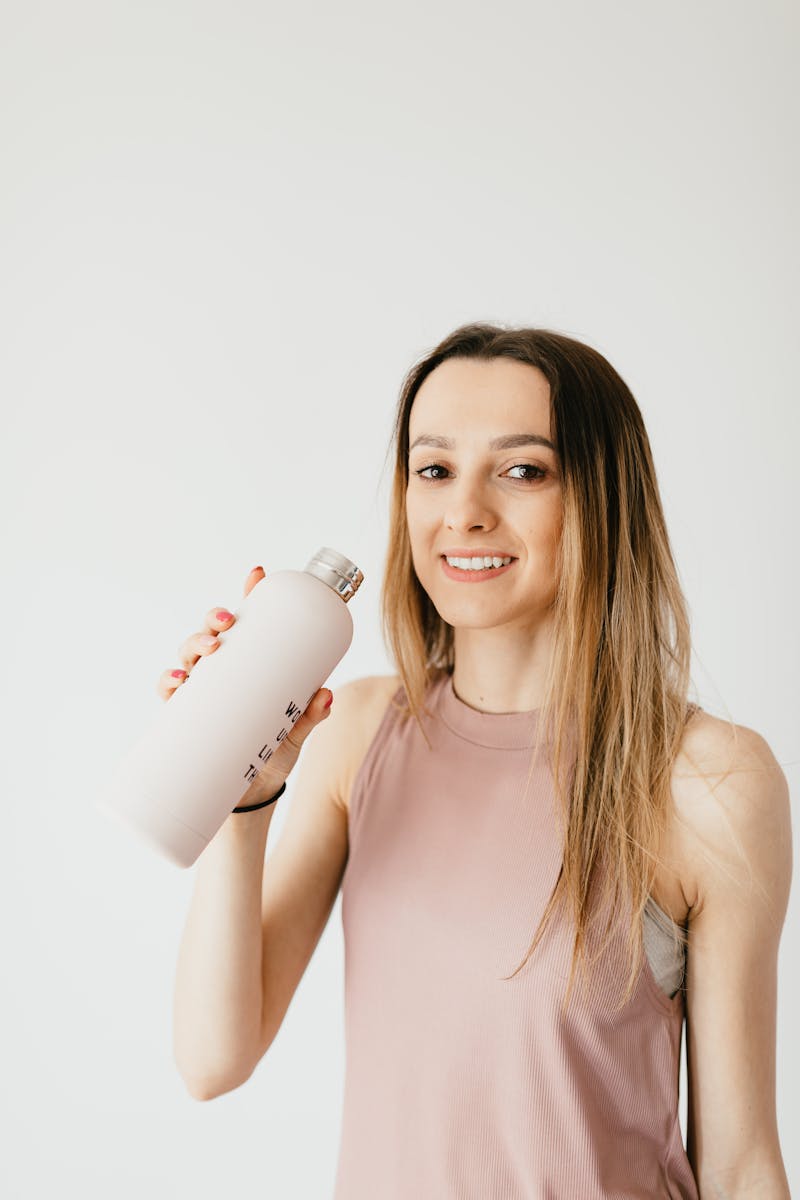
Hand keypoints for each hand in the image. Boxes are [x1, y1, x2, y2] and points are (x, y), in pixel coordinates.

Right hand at [155, 565, 332, 797]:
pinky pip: (170, 691)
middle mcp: (224, 672)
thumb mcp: (297, 732)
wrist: (250, 796)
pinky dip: (169, 681)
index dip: (251, 594)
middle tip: (226, 622)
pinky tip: (178, 680)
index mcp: (252, 664)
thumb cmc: (273, 753)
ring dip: (194, 644)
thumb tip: (327, 695)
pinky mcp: (186, 716)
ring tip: (208, 649)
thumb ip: (312, 715)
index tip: (257, 574)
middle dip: (215, 618)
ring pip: (190, 654)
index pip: (250, 621)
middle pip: (213, 631)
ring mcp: (203, 691)